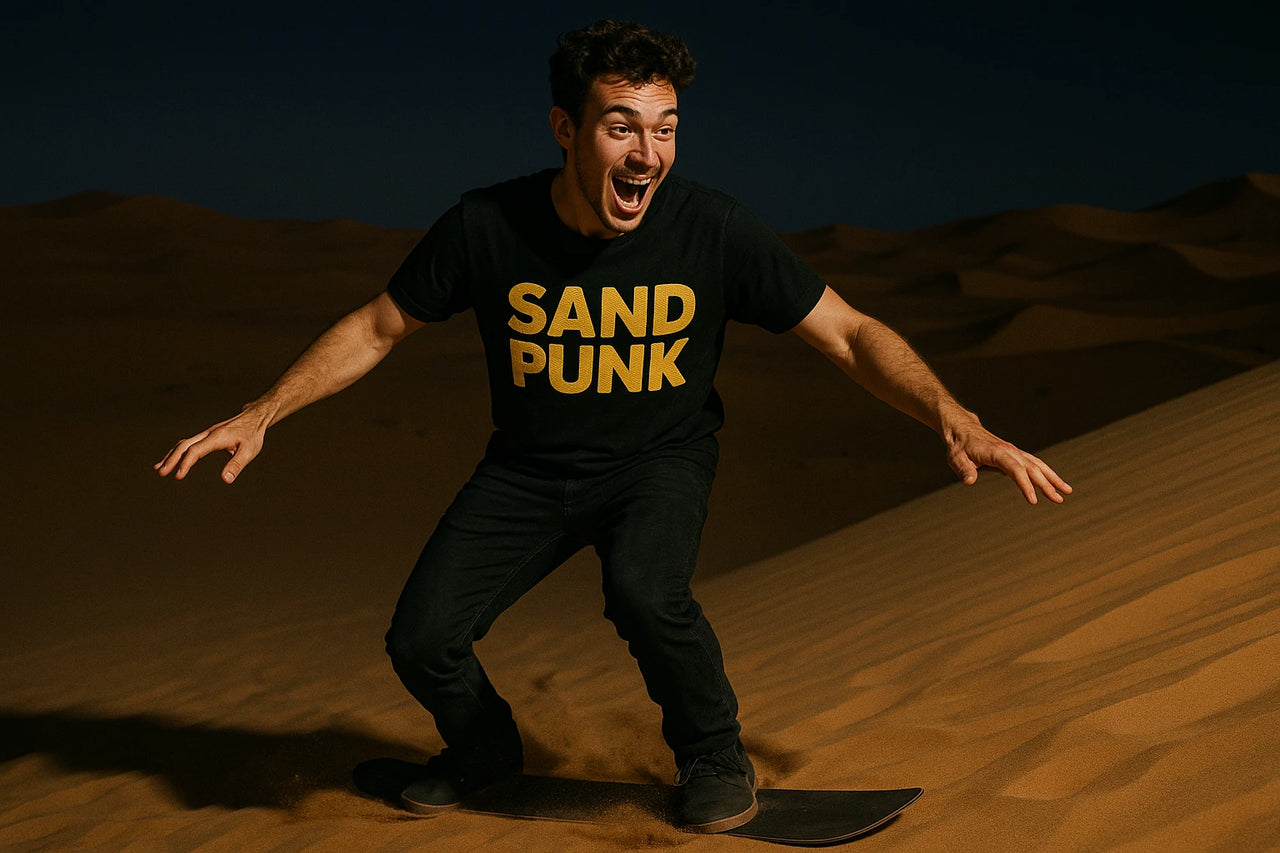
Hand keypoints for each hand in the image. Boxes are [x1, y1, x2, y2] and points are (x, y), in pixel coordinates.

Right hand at [155, 405, 272, 483]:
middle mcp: (208, 434)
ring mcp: (206, 434)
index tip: (178, 476)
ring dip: (171, 456)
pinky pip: (189, 444)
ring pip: (184, 444)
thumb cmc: (252, 435)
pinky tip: (172, 460)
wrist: (254, 418)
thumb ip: (237, 465)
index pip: (196, 451)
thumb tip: (226, 480)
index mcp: (217, 437)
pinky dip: (178, 452)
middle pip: (184, 446)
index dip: (186, 463)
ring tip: (159, 468)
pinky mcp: (207, 436)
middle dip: (171, 459)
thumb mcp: (249, 451)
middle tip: (160, 473)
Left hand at [945, 421, 1071, 504]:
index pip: (1015, 469)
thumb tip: (969, 482)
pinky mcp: (1015, 454)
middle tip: (1059, 500)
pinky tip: (1055, 483)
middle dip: (1046, 484)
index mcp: (996, 453)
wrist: (962, 429)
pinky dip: (1046, 472)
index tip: (1033, 500)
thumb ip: (963, 469)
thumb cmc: (958, 445)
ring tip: (1066, 492)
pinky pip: (1034, 463)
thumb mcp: (955, 457)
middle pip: (1031, 468)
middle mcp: (1009, 451)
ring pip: (1037, 464)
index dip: (1025, 484)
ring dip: (1052, 478)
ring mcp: (1014, 451)